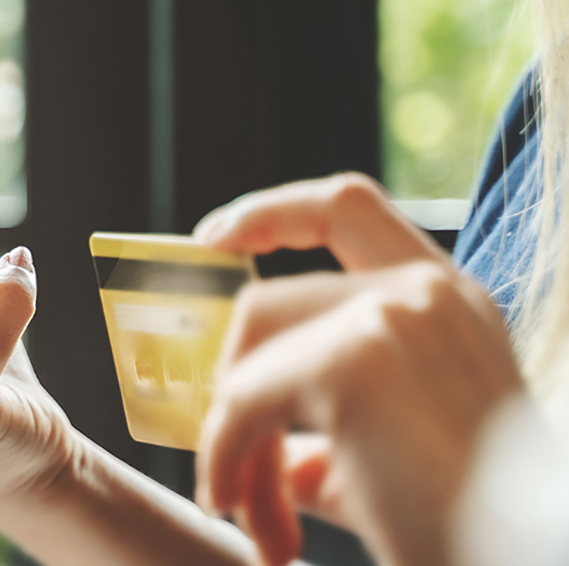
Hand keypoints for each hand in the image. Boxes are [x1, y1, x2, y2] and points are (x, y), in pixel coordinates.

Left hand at [192, 174, 524, 565]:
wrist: (524, 562)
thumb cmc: (467, 527)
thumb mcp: (390, 455)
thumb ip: (321, 430)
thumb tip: (252, 439)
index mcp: (446, 298)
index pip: (346, 208)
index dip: (269, 211)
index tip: (214, 236)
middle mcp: (426, 291)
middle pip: (266, 302)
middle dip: (231, 391)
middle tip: (235, 478)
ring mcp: (392, 317)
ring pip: (248, 358)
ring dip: (234, 444)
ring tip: (256, 518)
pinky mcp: (355, 361)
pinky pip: (242, 401)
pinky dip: (230, 461)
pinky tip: (255, 521)